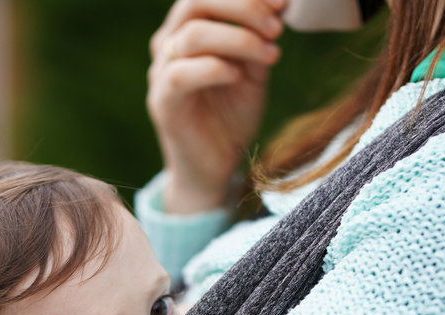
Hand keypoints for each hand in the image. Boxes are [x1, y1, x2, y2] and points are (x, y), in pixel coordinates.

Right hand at [147, 0, 285, 212]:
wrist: (214, 169)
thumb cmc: (231, 117)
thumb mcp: (253, 72)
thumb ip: (258, 41)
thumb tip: (279, 6)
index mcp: (189, 31)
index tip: (283, 3)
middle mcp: (169, 45)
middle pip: (195, 2)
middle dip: (242, 6)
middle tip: (277, 25)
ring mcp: (161, 73)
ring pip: (192, 36)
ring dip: (238, 39)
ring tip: (271, 54)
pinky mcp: (162, 102)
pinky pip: (181, 74)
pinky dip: (215, 68)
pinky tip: (238, 76)